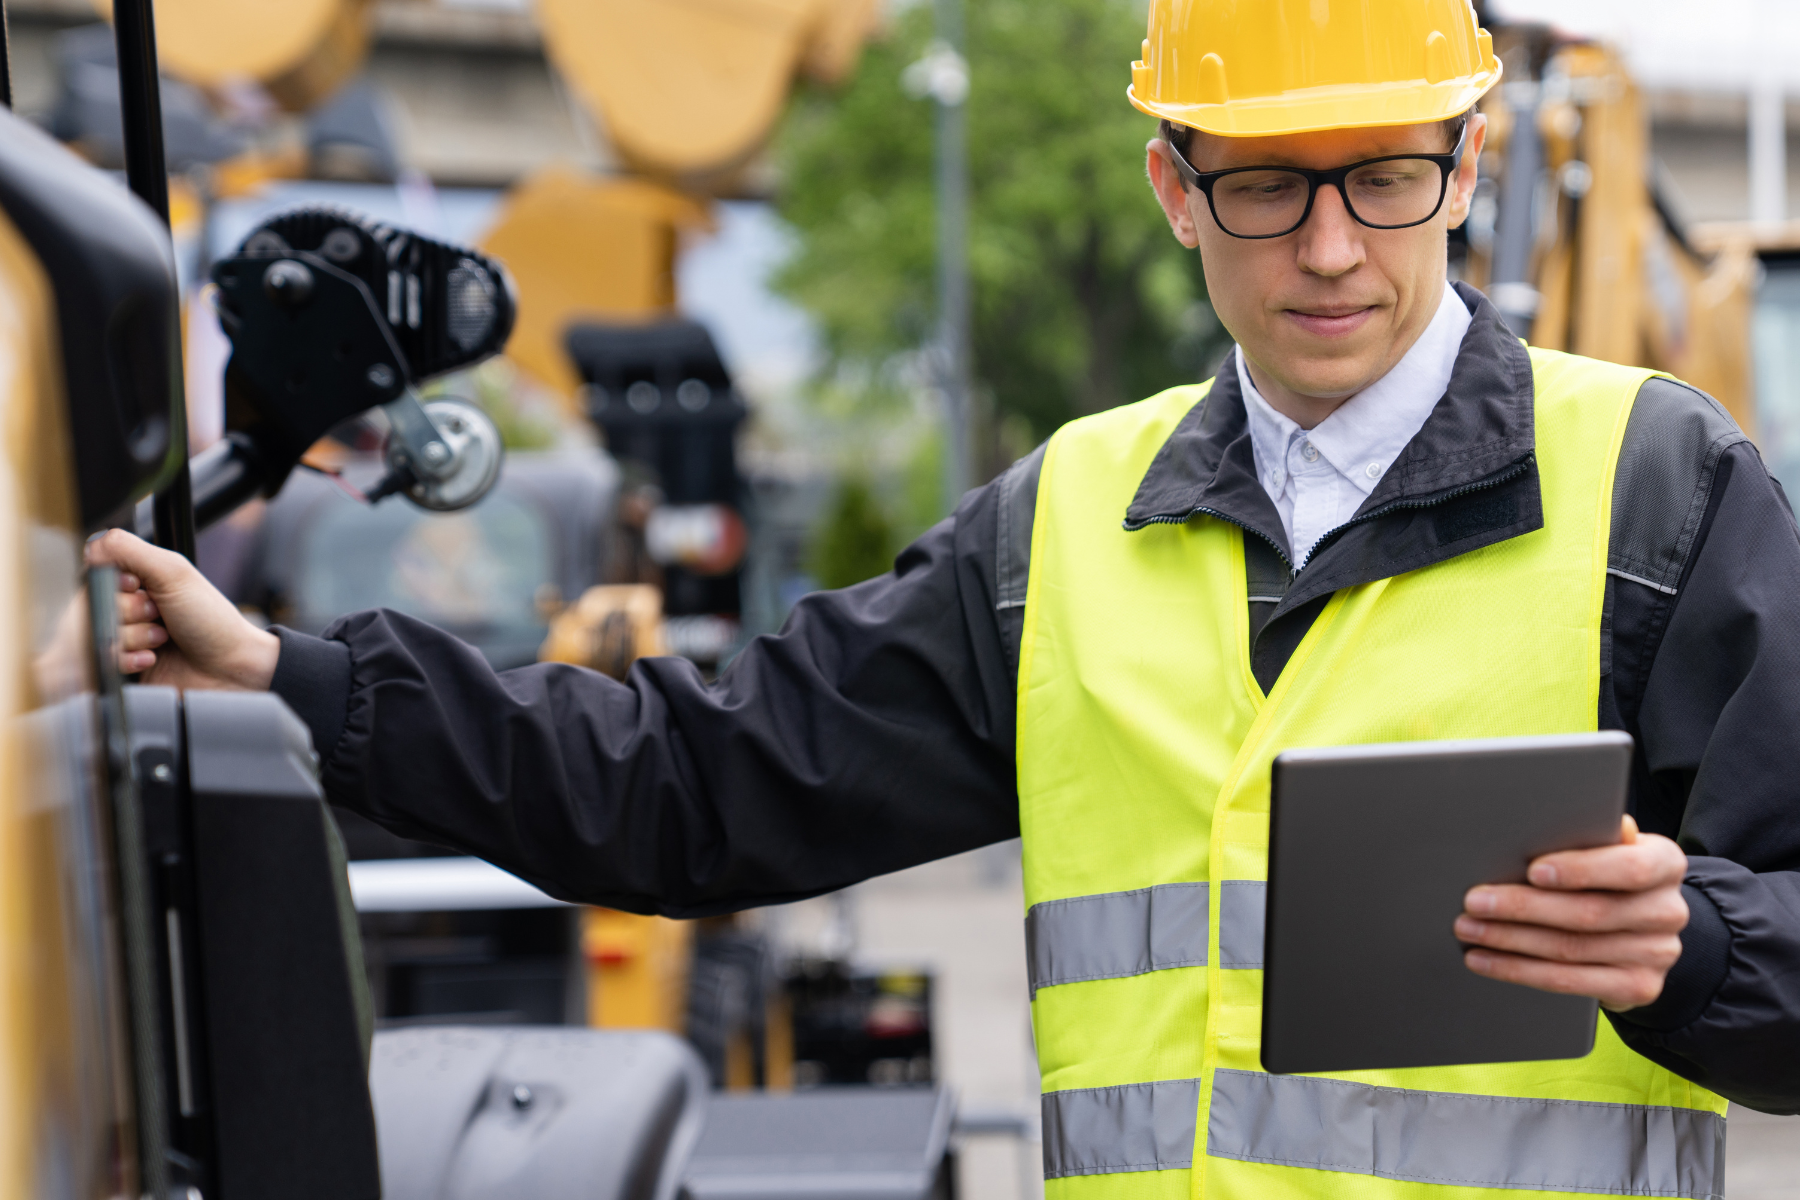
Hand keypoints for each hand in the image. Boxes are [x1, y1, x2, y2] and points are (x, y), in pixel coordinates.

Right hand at [86, 528, 279, 690]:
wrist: (229, 670)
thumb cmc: (211, 620)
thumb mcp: (174, 574)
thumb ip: (130, 550)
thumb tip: (92, 543)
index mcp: (137, 582)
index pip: (95, 576)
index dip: (115, 584)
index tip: (138, 587)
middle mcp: (126, 609)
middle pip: (93, 605)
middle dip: (128, 611)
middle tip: (158, 613)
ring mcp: (123, 640)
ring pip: (95, 635)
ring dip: (132, 636)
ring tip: (162, 638)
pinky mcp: (121, 669)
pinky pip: (100, 663)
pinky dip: (126, 659)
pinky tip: (152, 658)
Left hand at [1455, 815, 1687, 1011]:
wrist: (1639, 927)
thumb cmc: (1606, 872)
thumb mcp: (1605, 846)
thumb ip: (1587, 834)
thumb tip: (1552, 819)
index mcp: (1665, 863)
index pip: (1629, 867)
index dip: (1581, 870)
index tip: (1533, 870)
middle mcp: (1668, 910)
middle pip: (1589, 913)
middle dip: (1523, 907)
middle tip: (1475, 901)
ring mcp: (1657, 953)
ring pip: (1571, 950)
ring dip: (1510, 940)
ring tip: (1469, 929)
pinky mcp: (1639, 987)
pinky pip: (1570, 982)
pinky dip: (1519, 970)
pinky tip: (1485, 960)